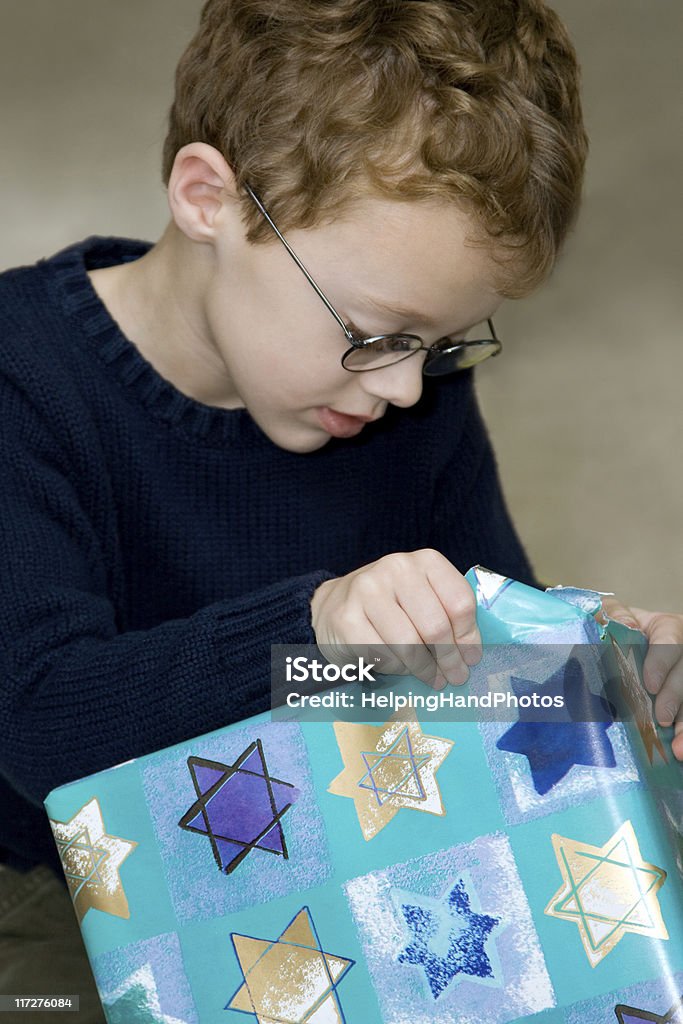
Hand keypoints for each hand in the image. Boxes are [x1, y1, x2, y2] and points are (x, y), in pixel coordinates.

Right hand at [310, 549, 480, 688]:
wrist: (335, 605)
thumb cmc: (391, 607)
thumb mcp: (423, 597)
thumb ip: (448, 614)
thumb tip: (471, 653)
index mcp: (425, 561)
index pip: (460, 602)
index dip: (469, 636)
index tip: (472, 657)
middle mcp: (396, 568)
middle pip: (436, 626)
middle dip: (450, 659)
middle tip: (456, 677)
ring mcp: (367, 591)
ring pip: (409, 644)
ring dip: (425, 669)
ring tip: (433, 679)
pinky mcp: (346, 618)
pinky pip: (383, 654)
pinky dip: (396, 668)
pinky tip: (401, 668)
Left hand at [601, 596, 682, 760]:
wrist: (615, 647)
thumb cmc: (612, 629)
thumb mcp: (609, 615)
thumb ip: (613, 615)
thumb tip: (625, 626)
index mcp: (667, 629)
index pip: (671, 640)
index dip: (661, 662)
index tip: (649, 685)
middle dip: (675, 697)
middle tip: (662, 719)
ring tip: (678, 749)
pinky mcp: (681, 701)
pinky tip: (678, 752)